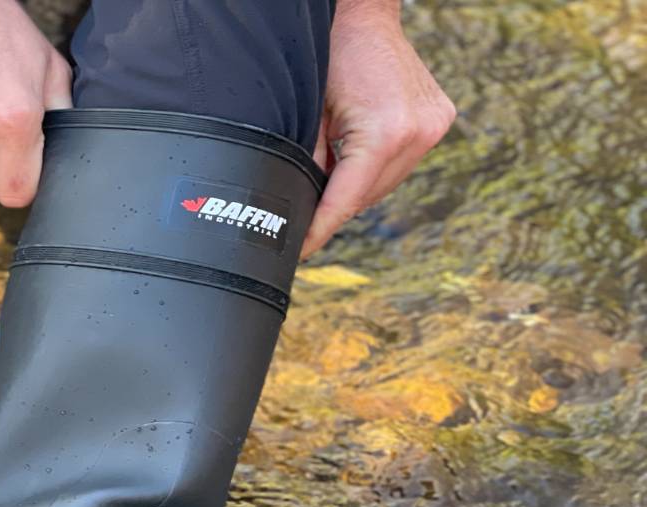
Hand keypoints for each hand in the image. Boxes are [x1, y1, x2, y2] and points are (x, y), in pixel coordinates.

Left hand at [302, 0, 455, 256]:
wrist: (365, 20)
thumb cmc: (331, 60)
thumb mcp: (308, 118)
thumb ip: (309, 165)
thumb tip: (303, 207)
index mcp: (383, 134)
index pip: (345, 200)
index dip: (320, 229)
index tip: (301, 251)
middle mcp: (416, 134)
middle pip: (367, 196)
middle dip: (335, 208)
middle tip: (305, 220)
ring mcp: (433, 127)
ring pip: (385, 183)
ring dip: (357, 188)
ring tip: (329, 177)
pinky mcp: (438, 120)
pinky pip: (399, 163)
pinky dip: (375, 169)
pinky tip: (356, 157)